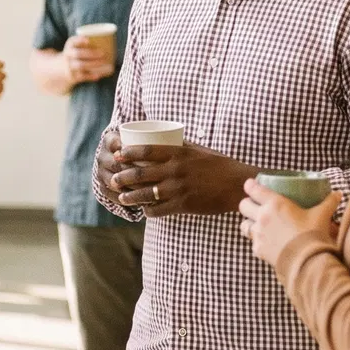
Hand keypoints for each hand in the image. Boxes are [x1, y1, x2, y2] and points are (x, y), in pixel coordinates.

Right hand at [62, 35, 114, 84]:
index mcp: (70, 45)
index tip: (89, 40)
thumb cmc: (77, 53)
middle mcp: (68, 55)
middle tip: (103, 53)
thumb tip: (111, 39)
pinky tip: (99, 75)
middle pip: (78, 54)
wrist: (63, 68)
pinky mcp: (73, 76)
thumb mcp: (78, 46)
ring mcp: (69, 66)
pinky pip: (82, 76)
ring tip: (103, 62)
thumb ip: (90, 42)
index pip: (72, 41)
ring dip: (93, 64)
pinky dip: (91, 76)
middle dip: (91, 53)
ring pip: (80, 65)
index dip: (80, 40)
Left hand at [107, 137, 255, 216]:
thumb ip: (181, 146)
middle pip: (140, 173)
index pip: (146, 151)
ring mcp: (178, 188)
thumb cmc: (218, 165)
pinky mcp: (183, 205)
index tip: (118, 155)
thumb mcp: (198, 150)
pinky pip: (159, 210)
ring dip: (130, 197)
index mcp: (178, 153)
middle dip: (123, 177)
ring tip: (122, 198)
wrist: (235, 184)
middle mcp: (175, 170)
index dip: (128, 153)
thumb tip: (166, 138)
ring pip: (146, 194)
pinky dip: (149, 211)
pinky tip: (145, 211)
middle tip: (113, 180)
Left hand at [239, 181, 338, 266]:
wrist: (307, 261)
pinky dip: (257, 242)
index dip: (250, 185)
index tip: (250, 185)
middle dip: (247, 204)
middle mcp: (262, 217)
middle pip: (243, 205)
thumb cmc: (313, 234)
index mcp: (275, 204)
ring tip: (256, 224)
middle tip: (254, 205)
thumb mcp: (322, 215)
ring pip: (243, 224)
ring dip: (248, 223)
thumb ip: (329, 202)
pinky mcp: (258, 249)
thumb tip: (338, 194)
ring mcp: (258, 234)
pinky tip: (265, 242)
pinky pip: (252, 243)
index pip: (254, 189)